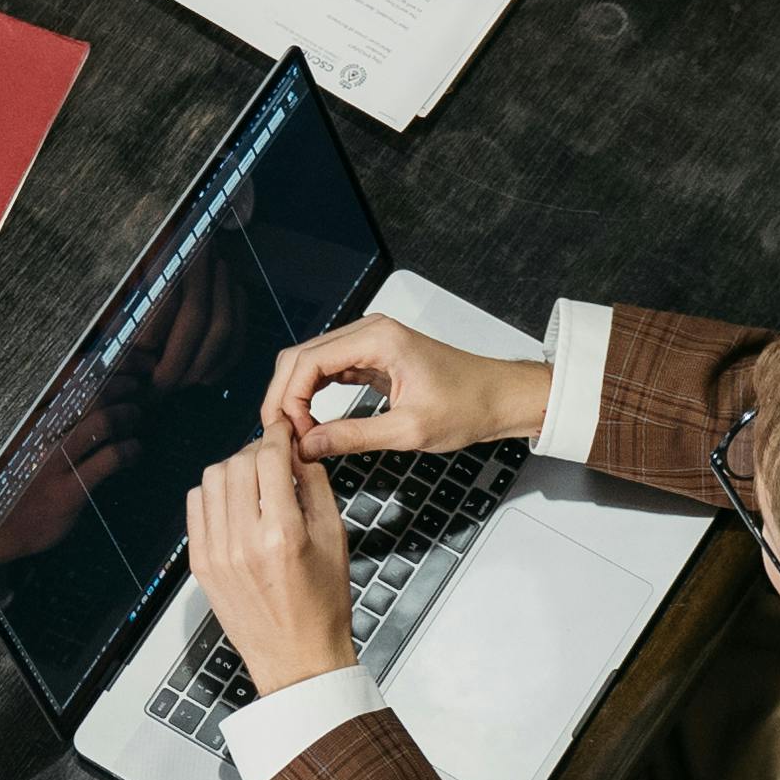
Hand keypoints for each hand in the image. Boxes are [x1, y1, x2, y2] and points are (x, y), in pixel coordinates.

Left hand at [183, 430, 360, 693]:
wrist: (297, 659)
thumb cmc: (322, 605)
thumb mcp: (334, 538)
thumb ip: (315, 487)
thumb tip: (297, 451)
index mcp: (283, 534)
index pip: (270, 459)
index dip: (278, 435)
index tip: (284, 430)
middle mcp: (244, 542)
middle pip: (237, 463)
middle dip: (257, 450)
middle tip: (273, 455)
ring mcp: (216, 554)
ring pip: (211, 480)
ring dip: (233, 468)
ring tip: (252, 478)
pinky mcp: (201, 565)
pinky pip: (195, 507)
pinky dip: (212, 494)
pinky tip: (232, 501)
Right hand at [262, 316, 549, 462]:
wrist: (501, 398)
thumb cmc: (468, 406)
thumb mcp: (409, 430)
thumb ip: (353, 437)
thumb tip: (306, 447)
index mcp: (378, 339)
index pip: (307, 362)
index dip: (287, 400)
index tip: (288, 436)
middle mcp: (369, 332)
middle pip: (301, 357)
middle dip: (283, 397)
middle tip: (278, 438)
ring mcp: (370, 342)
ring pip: (311, 363)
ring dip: (295, 396)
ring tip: (293, 435)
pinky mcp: (373, 358)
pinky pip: (330, 371)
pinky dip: (313, 395)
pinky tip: (310, 423)